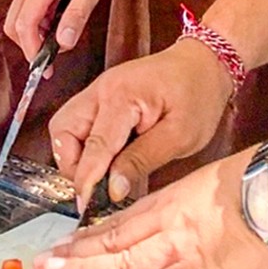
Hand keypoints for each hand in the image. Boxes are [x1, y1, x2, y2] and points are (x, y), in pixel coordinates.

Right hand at [4, 0, 122, 58]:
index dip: (32, 51)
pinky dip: (39, 21)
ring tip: (62, 37)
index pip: (24, 24)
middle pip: (14, 24)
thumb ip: (78, 14)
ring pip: (19, 16)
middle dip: (30, 45)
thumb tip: (62, 44)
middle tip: (55, 59)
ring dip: (36, 33)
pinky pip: (28, 6)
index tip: (46, 69)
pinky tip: (60, 21)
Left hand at [35, 151, 267, 268]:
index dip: (93, 234)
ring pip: (121, 260)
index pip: (123, 221)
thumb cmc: (260, 180)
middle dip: (76, 252)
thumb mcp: (216, 183)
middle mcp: (166, 221)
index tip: (69, 243)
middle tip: (44, 262)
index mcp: (173, 200)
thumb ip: (198, 206)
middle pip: (112, 239)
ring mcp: (178, 246)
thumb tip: (198, 223)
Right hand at [49, 39, 232, 203]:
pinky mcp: (100, 96)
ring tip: (101, 173)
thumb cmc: (198, 95)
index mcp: (123, 96)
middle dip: (72, 164)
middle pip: (63, 131)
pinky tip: (107, 158)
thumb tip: (113, 189)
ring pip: (65, 127)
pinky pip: (77, 123)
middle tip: (93, 187)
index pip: (94, 145)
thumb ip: (143, 160)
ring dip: (74, 154)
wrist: (204, 64)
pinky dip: (84, 145)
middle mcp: (102, 89)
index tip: (84, 205)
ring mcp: (98, 90)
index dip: (87, 179)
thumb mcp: (180, 136)